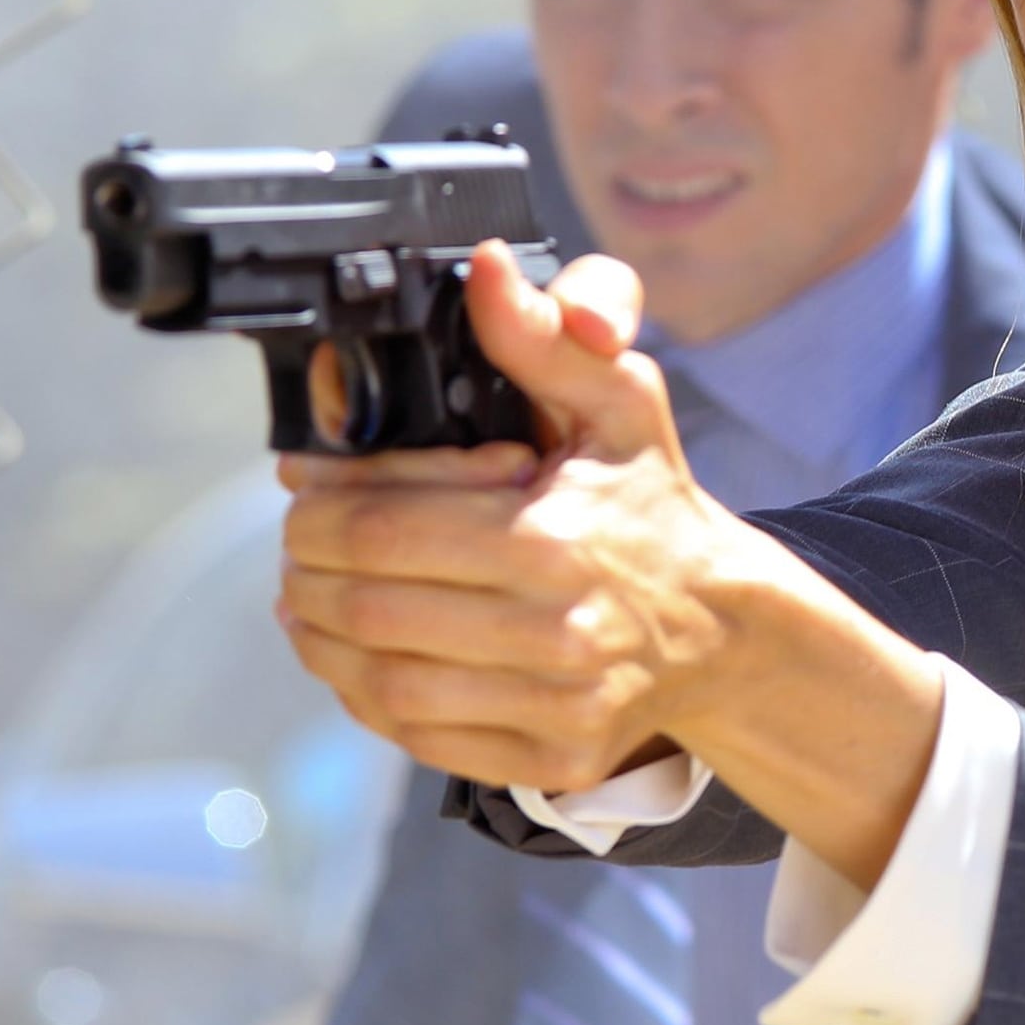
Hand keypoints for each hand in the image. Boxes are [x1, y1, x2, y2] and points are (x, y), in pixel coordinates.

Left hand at [274, 243, 946, 883]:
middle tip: (298, 548)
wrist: (725, 625)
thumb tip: (482, 269)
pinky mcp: (550, 754)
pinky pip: (418, 735)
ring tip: (310, 602)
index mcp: (553, 537)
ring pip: (379, 681)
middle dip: (306, 571)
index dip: (316, 509)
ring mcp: (553, 702)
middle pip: (364, 608)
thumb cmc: (652, 505)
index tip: (303, 490)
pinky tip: (357, 659)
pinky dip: (366, 698)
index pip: (378, 529)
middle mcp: (553, 630)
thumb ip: (541, 339)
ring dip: (321, 640)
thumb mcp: (617, 403)